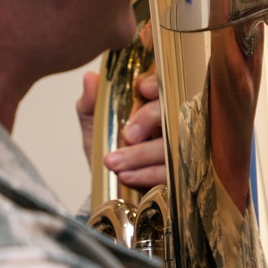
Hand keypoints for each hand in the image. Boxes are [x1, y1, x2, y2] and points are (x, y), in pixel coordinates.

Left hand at [76, 71, 167, 191]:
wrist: (109, 188)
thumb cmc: (107, 149)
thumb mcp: (94, 125)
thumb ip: (90, 103)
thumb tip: (90, 78)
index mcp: (150, 104)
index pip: (161, 86)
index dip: (156, 84)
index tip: (142, 89)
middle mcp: (168, 123)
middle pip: (171, 111)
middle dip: (149, 119)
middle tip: (128, 135)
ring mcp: (176, 150)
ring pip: (169, 146)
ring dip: (141, 154)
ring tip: (113, 162)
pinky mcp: (176, 175)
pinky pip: (168, 173)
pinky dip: (146, 175)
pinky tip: (126, 176)